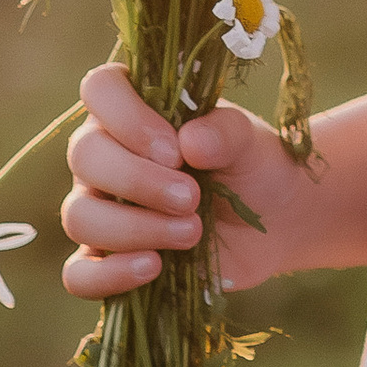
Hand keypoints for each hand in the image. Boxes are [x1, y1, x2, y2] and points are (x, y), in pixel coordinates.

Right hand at [58, 61, 366, 297]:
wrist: (288, 216)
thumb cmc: (270, 164)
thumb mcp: (261, 142)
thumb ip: (229, 132)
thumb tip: (193, 135)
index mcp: (137, 106)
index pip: (96, 89)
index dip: (125, 117)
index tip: (175, 144)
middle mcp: (111, 153)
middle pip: (82, 157)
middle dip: (137, 181)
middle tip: (195, 198)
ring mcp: (108, 208)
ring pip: (79, 216)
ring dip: (132, 229)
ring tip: (193, 234)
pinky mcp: (116, 260)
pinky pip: (78, 274)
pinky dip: (107, 277)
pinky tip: (156, 272)